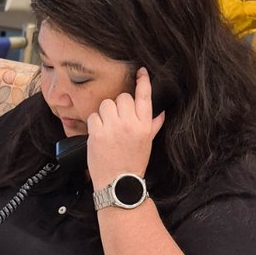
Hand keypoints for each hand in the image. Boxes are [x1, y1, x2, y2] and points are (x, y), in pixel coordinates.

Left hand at [86, 66, 164, 186]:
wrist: (117, 183)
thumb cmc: (133, 163)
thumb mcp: (147, 144)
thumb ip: (153, 125)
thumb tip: (161, 112)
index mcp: (144, 126)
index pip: (144, 97)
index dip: (143, 82)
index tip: (140, 71)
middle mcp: (130, 124)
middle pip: (122, 97)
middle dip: (118, 106)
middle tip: (117, 120)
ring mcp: (113, 128)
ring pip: (106, 104)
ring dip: (105, 113)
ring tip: (108, 127)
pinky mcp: (97, 134)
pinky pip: (94, 116)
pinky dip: (94, 123)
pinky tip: (99, 134)